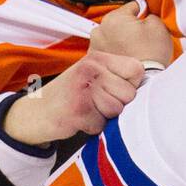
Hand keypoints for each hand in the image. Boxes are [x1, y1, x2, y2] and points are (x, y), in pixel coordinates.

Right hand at [3, 51, 143, 146]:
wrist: (35, 112)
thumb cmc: (71, 94)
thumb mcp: (91, 74)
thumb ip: (116, 74)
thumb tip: (151, 87)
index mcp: (97, 58)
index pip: (136, 69)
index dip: (131, 84)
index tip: (115, 88)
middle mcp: (91, 69)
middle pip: (129, 94)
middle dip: (117, 104)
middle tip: (96, 102)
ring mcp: (83, 89)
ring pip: (117, 110)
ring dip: (104, 117)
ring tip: (88, 109)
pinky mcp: (77, 111)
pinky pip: (101, 125)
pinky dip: (92, 127)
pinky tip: (79, 118)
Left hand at [90, 2, 173, 66]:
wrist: (145, 80)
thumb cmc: (151, 54)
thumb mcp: (158, 25)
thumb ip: (150, 13)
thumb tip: (145, 14)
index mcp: (114, 18)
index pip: (131, 7)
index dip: (142, 15)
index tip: (146, 24)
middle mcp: (100, 30)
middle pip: (118, 22)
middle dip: (128, 28)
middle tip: (141, 40)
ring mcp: (95, 45)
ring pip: (111, 36)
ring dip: (120, 40)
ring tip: (133, 50)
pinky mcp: (97, 60)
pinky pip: (107, 49)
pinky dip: (115, 52)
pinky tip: (126, 57)